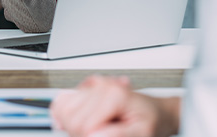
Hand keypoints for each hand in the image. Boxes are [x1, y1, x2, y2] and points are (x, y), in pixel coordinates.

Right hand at [50, 75, 179, 136]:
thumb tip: (93, 135)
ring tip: (94, 128)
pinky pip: (62, 102)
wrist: (154, 111)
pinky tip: (81, 122)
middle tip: (100, 133)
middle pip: (70, 117)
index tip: (102, 136)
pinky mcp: (85, 88)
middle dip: (80, 132)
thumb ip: (120, 134)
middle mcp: (100, 85)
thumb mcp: (142, 132)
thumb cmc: (150, 120)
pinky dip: (65, 115)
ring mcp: (92, 85)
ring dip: (73, 124)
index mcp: (114, 94)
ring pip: (62, 109)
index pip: (83, 125)